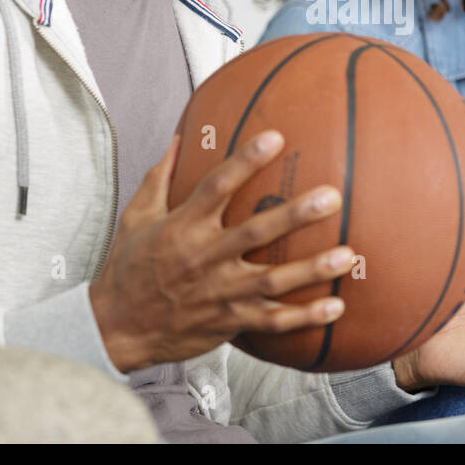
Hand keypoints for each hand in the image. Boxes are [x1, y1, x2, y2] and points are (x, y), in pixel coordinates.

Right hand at [89, 130, 355, 371]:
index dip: (246, 160)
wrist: (116, 327)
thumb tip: (180, 137)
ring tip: (348, 254)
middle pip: (255, 233)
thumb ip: (160, 176)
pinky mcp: (228, 321)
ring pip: (272, 281)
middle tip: (331, 196)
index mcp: (182, 226)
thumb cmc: (127, 267)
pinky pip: (272, 321)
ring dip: (312, 269)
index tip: (275, 137)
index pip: (216, 186)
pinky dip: (305, 317)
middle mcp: (203, 257)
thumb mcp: (136, 217)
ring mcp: (219, 292)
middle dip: (294, 215)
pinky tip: (336, 306)